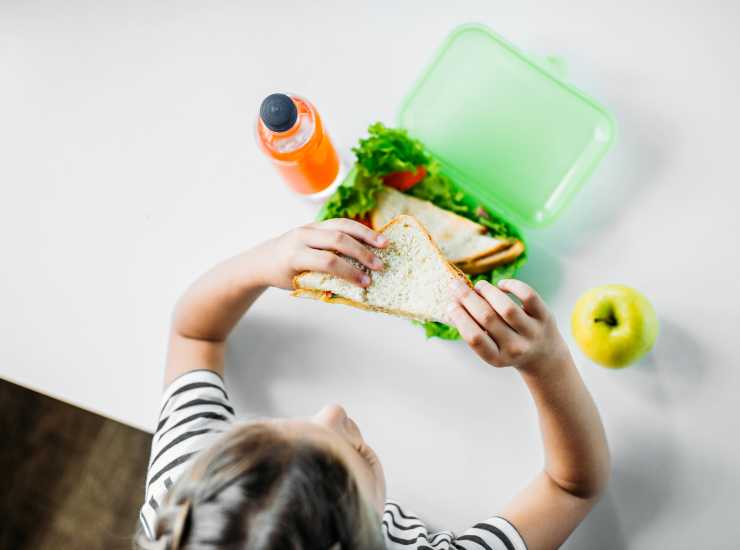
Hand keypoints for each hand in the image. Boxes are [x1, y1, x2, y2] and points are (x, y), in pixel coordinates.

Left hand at [256, 218, 388, 289]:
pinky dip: (359, 229)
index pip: (327, 262)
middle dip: (361, 253)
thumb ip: (323, 285)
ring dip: (365, 234)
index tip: (365, 283)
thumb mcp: (300, 284)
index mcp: (295, 256)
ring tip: (384, 244)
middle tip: (379, 266)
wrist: (263, 259)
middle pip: (337, 240)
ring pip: (341, 225)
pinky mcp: (316, 223)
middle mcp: (301, 237)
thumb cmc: (283, 277)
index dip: (349, 273)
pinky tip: (374, 238)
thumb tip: (355, 291)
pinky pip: (340, 223)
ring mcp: (309, 227)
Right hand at [448, 279, 568, 371]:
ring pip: (507, 307)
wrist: (544, 356)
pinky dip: (512, 285)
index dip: (460, 318)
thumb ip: (476, 329)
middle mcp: (516, 347)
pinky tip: (502, 285)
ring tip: (479, 285)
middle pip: (488, 318)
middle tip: (455, 284)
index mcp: (497, 358)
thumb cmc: (508, 347)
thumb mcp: (492, 349)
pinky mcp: (545, 317)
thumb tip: (455, 299)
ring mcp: (532, 332)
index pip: (475, 338)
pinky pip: (528, 296)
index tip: (450, 304)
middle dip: (468, 298)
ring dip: (488, 292)